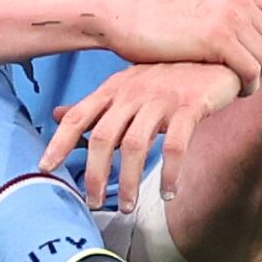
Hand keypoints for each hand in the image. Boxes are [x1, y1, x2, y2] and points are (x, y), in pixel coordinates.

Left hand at [39, 62, 242, 211]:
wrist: (217, 55)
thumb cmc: (169, 76)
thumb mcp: (127, 86)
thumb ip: (95, 105)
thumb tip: (57, 116)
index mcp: (114, 88)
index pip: (79, 116)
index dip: (59, 142)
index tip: (45, 167)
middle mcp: (133, 92)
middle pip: (103, 137)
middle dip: (95, 174)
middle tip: (93, 201)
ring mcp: (162, 98)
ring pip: (135, 145)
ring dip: (129, 181)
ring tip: (128, 206)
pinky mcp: (191, 106)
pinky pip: (176, 146)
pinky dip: (170, 174)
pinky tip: (169, 193)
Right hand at [98, 0, 261, 91]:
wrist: (128, 19)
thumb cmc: (166, 22)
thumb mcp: (209, 8)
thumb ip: (238, 15)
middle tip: (256, 75)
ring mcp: (230, 17)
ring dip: (259, 79)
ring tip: (238, 83)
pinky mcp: (216, 39)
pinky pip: (251, 71)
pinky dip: (247, 87)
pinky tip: (232, 88)